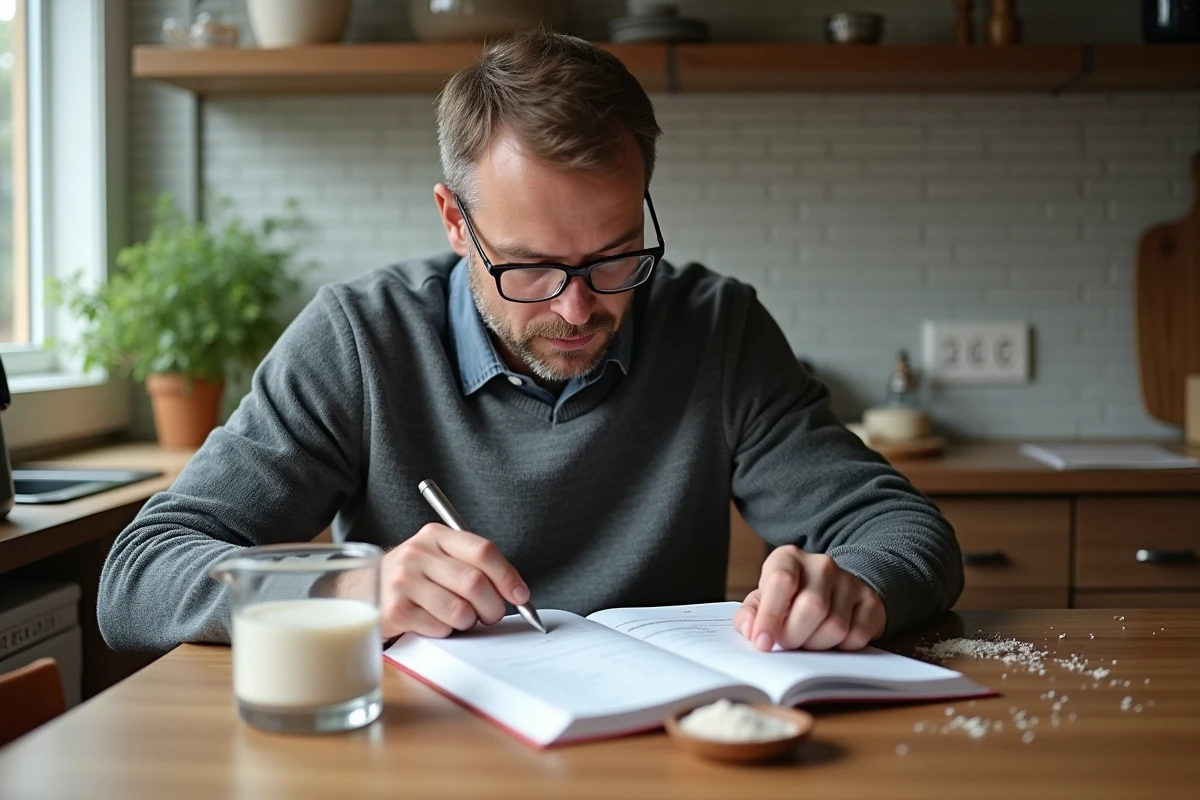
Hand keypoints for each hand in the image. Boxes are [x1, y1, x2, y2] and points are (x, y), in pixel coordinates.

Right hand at [341, 523, 529, 638]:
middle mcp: (417, 553)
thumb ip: (474, 568)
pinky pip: (439, 628)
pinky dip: (445, 632)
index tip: (521, 596)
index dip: (508, 576)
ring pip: (460, 610)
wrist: (361, 591)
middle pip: (475, 583)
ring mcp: (403, 581)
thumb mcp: (440, 559)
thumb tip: (517, 594)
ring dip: (468, 622)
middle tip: (491, 616)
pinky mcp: (394, 609)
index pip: (483, 551)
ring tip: (458, 619)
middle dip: (493, 607)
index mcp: (436, 536)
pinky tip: (433, 623)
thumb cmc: (414, 579)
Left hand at [733, 545, 885, 651]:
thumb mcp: (763, 599)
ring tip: (808, 638)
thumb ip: (750, 614)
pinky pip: (857, 637)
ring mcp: (849, 582)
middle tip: (786, 644)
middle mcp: (821, 565)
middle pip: (812, 607)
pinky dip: (840, 647)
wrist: (830, 590)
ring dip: (816, 644)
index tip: (762, 642)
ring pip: (835, 626)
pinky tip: (830, 639)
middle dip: (794, 636)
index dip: (769, 616)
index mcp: (789, 558)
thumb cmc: (789, 598)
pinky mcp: (870, 603)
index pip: (781, 581)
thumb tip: (750, 630)